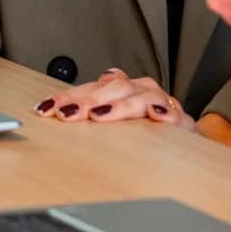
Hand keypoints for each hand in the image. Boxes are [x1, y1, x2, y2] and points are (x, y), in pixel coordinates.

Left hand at [35, 69, 192, 128]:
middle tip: (68, 113)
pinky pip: (174, 116)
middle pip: (115, 87)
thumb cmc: (143, 129)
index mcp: (122, 88)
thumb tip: (52, 108)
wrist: (182, 144)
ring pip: (141, 97)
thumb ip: (88, 110)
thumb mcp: (114, 118)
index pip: (92, 87)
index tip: (47, 108)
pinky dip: (165, 115)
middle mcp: (141, 90)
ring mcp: (162, 103)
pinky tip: (156, 117)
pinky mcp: (180, 122)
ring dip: (120, 106)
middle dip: (89, 100)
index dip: (69, 96)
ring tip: (100, 115)